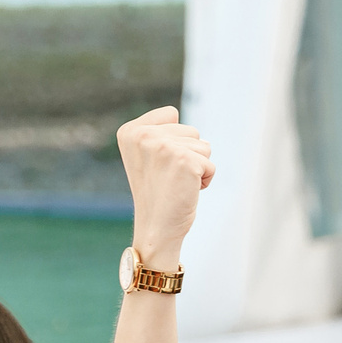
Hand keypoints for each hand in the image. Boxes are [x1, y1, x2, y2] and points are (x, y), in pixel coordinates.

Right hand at [119, 106, 213, 266]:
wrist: (156, 228)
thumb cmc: (157, 193)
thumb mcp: (148, 155)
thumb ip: (160, 132)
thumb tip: (185, 123)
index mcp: (130, 131)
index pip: (171, 114)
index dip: (174, 140)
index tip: (158, 164)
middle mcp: (143, 135)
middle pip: (191, 130)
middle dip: (188, 154)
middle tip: (169, 177)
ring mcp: (163, 146)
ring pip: (204, 146)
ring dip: (197, 167)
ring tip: (177, 183)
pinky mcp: (185, 161)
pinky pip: (211, 165)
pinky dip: (205, 180)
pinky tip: (186, 191)